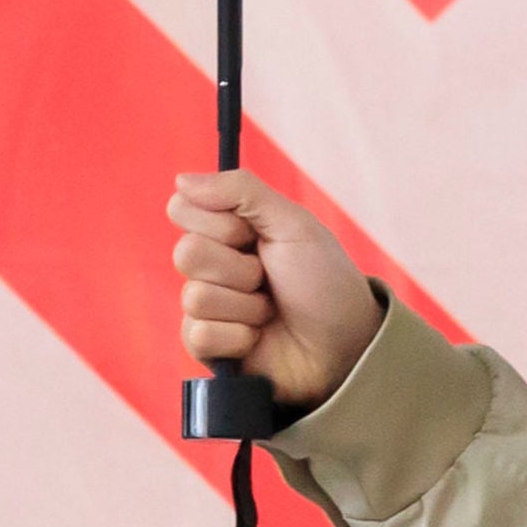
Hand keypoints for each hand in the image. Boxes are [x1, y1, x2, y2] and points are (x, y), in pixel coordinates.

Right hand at [167, 169, 385, 408]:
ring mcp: (208, 306)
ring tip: (270, 310)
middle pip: (186, 253)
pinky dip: (238, 336)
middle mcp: (212, 264)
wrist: (345, 344)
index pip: (181, 209)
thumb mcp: (292, 223)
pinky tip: (258, 337)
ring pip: (195, 297)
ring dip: (245, 305)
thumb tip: (181, 179)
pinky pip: (199, 335)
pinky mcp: (208, 346)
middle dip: (239, 268)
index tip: (252, 232)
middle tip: (268, 276)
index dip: (219, 223)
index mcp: (228, 228)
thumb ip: (239, 191)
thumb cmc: (325, 280)